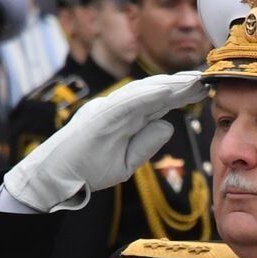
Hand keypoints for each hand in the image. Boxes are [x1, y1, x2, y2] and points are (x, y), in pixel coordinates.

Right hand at [2, 70, 207, 211]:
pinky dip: (146, 95)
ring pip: (141, 93)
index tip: (201, 89)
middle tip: (204, 78)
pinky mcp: (97, 117)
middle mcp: (114, 108)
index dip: (178, 95)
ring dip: (167, 86)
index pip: (155, 103)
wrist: (52, 179)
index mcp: (121, 118)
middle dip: (178, 86)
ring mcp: (104, 110)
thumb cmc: (85, 170)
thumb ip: (146, 144)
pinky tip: (166, 90)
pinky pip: (125, 103)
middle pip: (151, 93)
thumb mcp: (125, 162)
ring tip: (191, 81)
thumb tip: (169, 125)